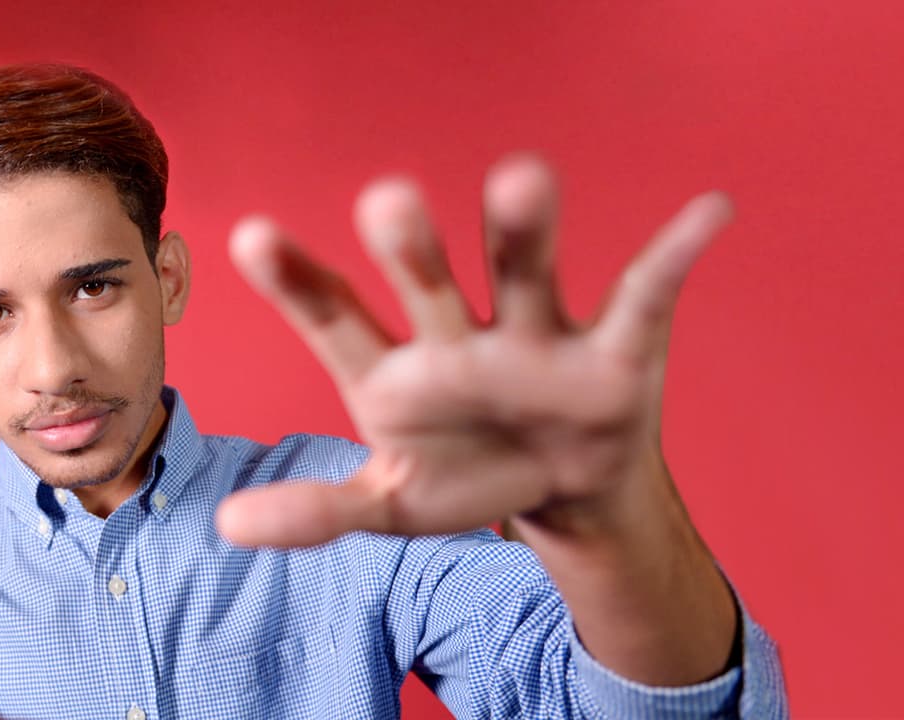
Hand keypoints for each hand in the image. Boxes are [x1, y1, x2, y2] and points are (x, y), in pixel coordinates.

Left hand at [216, 155, 733, 547]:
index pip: (336, 318)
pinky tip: (707, 213)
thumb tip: (226, 524)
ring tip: (522, 177)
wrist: (558, 494)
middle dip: (413, 248)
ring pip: (527, 273)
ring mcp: (535, 339)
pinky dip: (676, 254)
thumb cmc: (461, 476)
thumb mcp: (387, 504)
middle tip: (386, 200)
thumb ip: (315, 512)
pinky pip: (645, 295)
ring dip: (525, 230)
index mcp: (393, 370)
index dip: (296, 282)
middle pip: (431, 283)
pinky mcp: (613, 350)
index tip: (250, 237)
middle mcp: (458, 338)